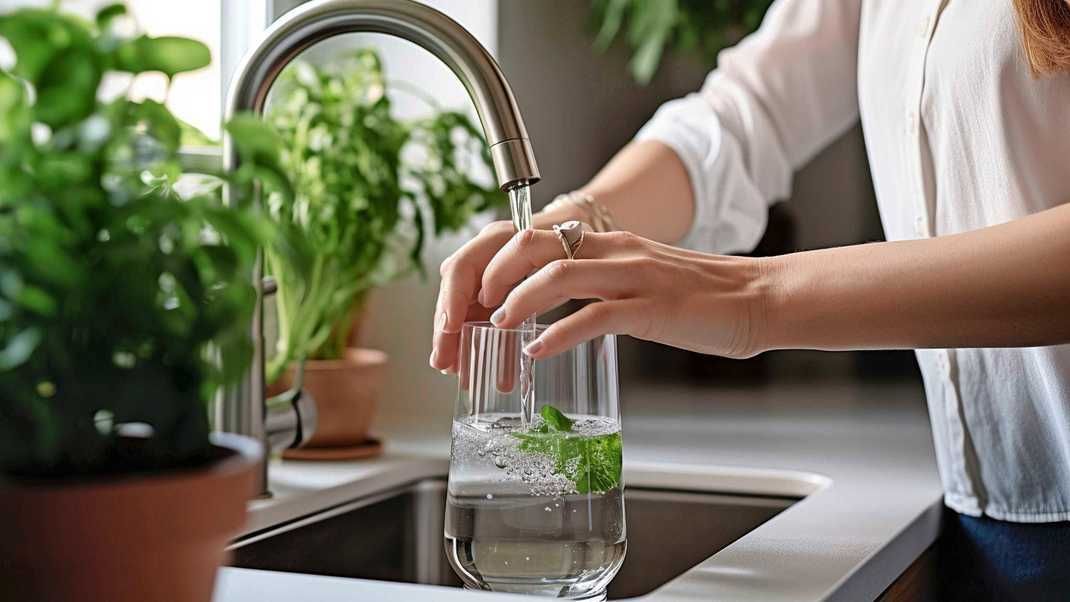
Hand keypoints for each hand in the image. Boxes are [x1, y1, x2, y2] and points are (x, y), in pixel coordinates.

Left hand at [432, 222, 771, 368]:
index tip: (472, 299)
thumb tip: (549, 304)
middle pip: (530, 247)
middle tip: (470, 314)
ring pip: (555, 275)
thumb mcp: (634, 277)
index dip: (492, 266)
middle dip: (489, 279)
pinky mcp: (652, 308)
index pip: (530, 239)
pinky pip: (594, 316)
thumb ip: (594, 283)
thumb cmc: (697, 296)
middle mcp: (612, 249)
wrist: (757, 298)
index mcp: (604, 242)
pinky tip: (538, 351)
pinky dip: (557, 334)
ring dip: (516, 301)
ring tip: (496, 325)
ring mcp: (632, 276)